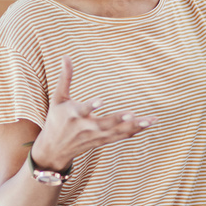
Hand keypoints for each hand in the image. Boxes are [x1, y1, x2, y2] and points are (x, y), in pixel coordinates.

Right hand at [33, 56, 155, 171]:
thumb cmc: (56, 120)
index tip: (100, 100)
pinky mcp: (104, 140)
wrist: (54, 149)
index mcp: (74, 115)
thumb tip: (66, 56)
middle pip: (104, 124)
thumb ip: (65, 78)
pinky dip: (135, 131)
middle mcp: (86, 127)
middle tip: (131, 113)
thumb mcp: (58, 99)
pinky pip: (121, 136)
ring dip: (134, 126)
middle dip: (118, 119)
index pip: (83, 110)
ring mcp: (97, 136)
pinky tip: (148, 124)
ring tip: (150, 120)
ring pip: (117, 132)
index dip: (91, 105)